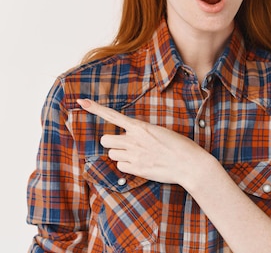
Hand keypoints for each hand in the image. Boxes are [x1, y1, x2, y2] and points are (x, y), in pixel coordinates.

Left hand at [77, 98, 207, 184]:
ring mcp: (134, 156)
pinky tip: (139, 164)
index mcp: (140, 127)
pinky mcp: (136, 170)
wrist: (189, 164)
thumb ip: (141, 132)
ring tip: (136, 155)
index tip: (81, 101)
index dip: (95, 108)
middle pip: (105, 140)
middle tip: (123, 144)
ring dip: (119, 154)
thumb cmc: (179, 146)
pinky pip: (120, 167)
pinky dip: (126, 166)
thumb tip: (131, 136)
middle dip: (111, 142)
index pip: (112, 116)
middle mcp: (134, 140)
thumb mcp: (159, 131)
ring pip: (111, 154)